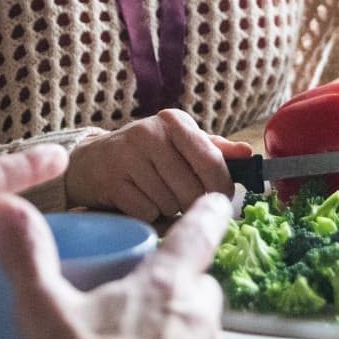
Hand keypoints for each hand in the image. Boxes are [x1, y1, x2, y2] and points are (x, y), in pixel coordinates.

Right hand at [0, 191, 231, 338]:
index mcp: (165, 285)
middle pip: (201, 286)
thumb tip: (5, 206)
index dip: (208, 213)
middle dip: (181, 286)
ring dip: (180, 335)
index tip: (216, 200)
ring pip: (202, 334)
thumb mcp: (43, 309)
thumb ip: (26, 256)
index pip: (199, 233)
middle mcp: (198, 319)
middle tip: (143, 298)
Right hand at [65, 110, 235, 221]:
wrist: (91, 162)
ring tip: (155, 196)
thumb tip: (247, 154)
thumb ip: (214, 150)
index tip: (218, 200)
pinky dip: (148, 217)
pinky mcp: (111, 179)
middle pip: (193, 190)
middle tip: (181, 200)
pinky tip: (138, 203)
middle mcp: (150, 132)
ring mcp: (128, 155)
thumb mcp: (179, 144)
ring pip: (170, 204)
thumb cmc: (145, 155)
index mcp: (174, 122)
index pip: (212, 162)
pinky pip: (147, 213)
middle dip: (191, 205)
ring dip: (168, 211)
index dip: (221, 189)